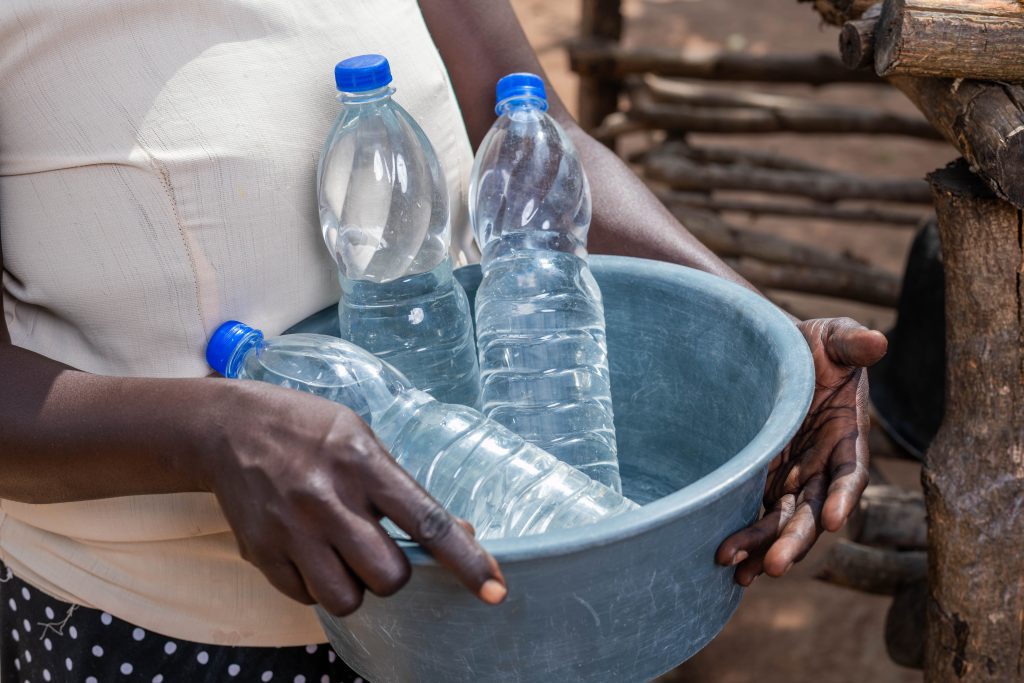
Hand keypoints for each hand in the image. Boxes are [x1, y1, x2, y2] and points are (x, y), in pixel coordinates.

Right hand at [196, 380, 506, 615]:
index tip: (495, 588)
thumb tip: (460, 534)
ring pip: (348, 598)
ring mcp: (290, 531)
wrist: (228, 428)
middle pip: (389, 576)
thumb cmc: (308, 429)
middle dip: (395, 571)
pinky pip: (307, 599)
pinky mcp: (261, 554)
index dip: (466, 560)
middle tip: (378, 546)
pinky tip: (312, 553)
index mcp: (362, 464)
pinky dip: (318, 586)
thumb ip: (404, 488)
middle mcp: (327, 500)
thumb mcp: (362, 439)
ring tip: (344, 554)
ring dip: (357, 586)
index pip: (427, 521)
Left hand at [715, 318, 887, 584]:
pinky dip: (747, 540)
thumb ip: (851, 343)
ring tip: (740, 571)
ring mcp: (792, 479)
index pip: (850, 473)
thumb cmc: (809, 345)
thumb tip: (877, 341)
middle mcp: (821, 467)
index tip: (836, 520)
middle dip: (795, 540)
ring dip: (763, 547)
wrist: (770, 353)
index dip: (845, 497)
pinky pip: (758, 516)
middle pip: (814, 512)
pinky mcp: (764, 483)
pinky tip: (731, 568)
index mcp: (846, 438)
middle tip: (773, 565)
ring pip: (783, 522)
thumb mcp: (831, 338)